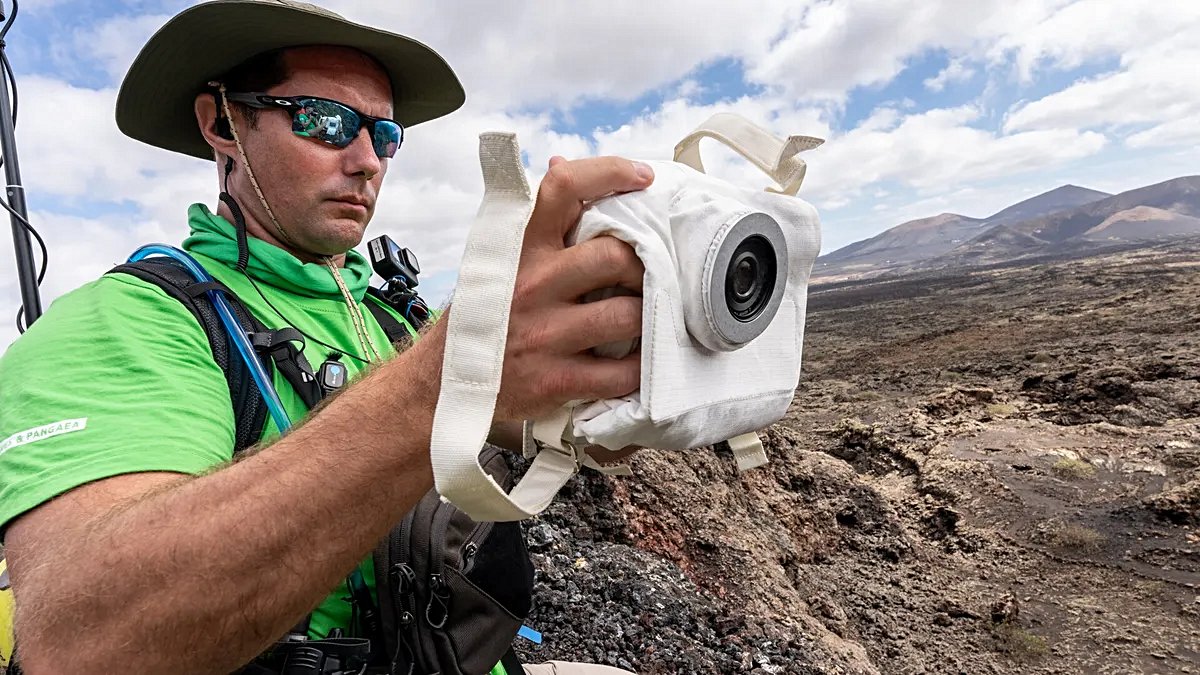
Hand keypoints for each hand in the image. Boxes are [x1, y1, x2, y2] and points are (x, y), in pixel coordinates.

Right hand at [492, 155, 651, 421]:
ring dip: (648, 318)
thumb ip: (535, 219)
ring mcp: (544, 334)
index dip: (610, 172)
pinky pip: (621, 373)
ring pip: (628, 315)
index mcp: (517, 245)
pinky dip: (640, 369)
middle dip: (644, 267)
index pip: (564, 187)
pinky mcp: (555, 381)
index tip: (643, 177)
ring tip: (644, 320)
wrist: (441, 383)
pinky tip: (637, 362)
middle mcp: (531, 283)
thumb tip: (561, 163)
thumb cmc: (484, 312)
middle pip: (615, 256)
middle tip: (646, 278)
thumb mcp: (496, 257)